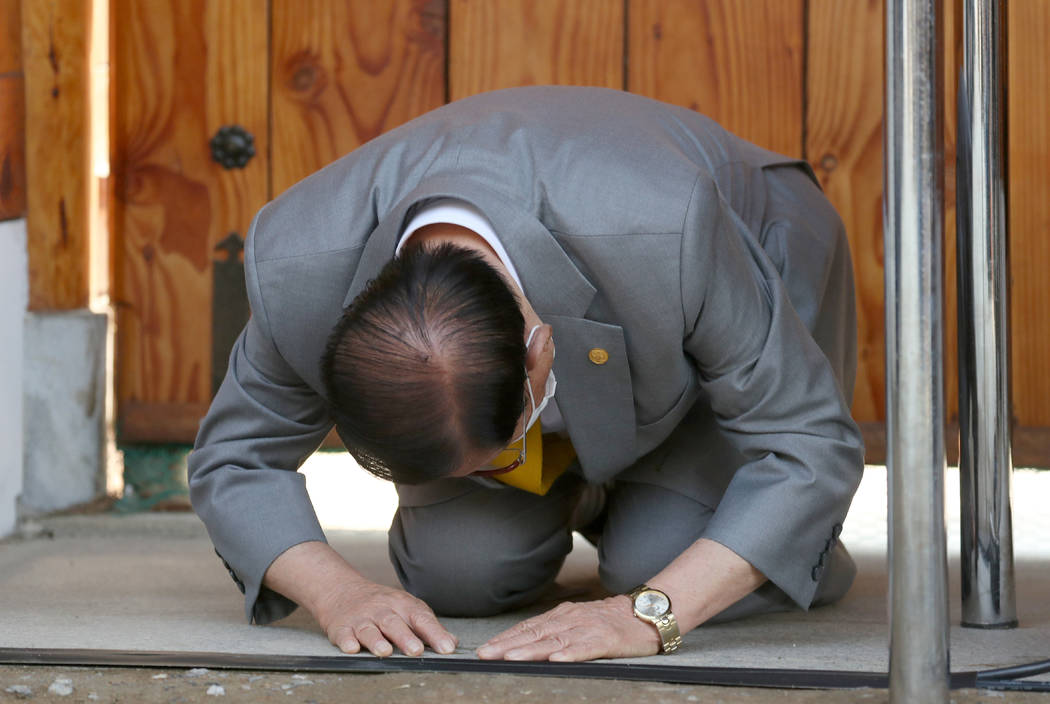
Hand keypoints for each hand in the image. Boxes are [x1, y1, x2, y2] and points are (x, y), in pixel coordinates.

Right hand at [314, 577, 457, 657]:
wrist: (343, 591)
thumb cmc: (381, 605)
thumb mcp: (406, 608)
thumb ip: (428, 626)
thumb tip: (452, 642)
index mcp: (402, 604)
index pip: (421, 618)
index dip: (435, 633)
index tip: (446, 648)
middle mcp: (381, 610)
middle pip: (394, 623)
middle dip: (406, 637)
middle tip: (417, 651)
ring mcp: (360, 618)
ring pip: (369, 629)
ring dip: (376, 641)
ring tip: (385, 651)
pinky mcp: (341, 627)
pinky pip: (343, 634)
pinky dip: (347, 641)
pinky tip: (352, 648)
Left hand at [476, 596, 660, 661]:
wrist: (645, 614)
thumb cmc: (609, 621)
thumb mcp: (577, 621)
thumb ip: (555, 630)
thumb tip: (523, 643)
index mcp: (562, 615)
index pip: (528, 627)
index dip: (505, 639)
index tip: (485, 649)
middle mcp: (571, 619)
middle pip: (535, 633)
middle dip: (507, 645)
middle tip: (485, 655)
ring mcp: (588, 628)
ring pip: (554, 640)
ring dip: (530, 650)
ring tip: (510, 658)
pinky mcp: (606, 640)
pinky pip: (586, 648)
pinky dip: (570, 653)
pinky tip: (556, 660)